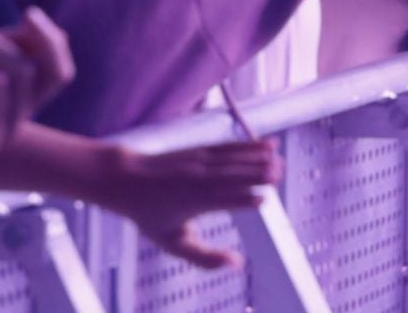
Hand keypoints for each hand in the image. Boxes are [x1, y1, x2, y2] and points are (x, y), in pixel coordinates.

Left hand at [95, 141, 280, 267]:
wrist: (127, 178)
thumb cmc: (150, 214)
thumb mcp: (172, 242)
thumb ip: (204, 256)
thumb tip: (237, 263)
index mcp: (192, 203)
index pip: (222, 201)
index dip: (242, 200)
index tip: (263, 201)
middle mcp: (198, 179)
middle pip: (232, 176)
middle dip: (255, 174)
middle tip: (279, 175)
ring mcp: (200, 161)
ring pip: (234, 159)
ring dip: (257, 158)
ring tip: (278, 160)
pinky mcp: (202, 150)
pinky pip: (229, 146)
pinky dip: (249, 144)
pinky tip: (267, 144)